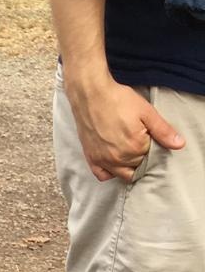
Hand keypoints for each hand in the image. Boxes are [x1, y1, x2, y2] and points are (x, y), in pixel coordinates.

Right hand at [66, 74, 184, 182]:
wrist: (91, 95)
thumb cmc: (118, 100)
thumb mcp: (146, 112)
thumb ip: (163, 130)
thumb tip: (179, 144)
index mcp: (135, 147)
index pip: (150, 158)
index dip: (150, 147)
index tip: (146, 136)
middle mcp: (119, 158)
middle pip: (136, 166)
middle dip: (139, 156)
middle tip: (136, 139)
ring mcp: (104, 160)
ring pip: (122, 174)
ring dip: (127, 166)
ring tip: (127, 149)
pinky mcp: (92, 159)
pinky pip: (103, 175)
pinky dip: (110, 172)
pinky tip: (114, 161)